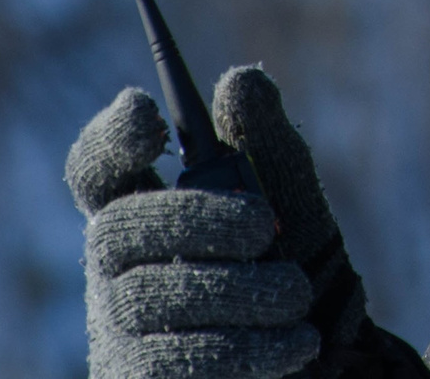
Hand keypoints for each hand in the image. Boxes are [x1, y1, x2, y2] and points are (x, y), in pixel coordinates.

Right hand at [65, 86, 315, 378]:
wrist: (332, 363)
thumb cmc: (298, 270)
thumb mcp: (294, 201)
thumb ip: (268, 142)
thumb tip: (241, 79)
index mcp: (146, 212)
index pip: (97, 171)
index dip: (109, 141)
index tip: (146, 111)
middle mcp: (118, 271)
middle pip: (115, 229)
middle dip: (194, 220)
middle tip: (264, 227)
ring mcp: (119, 333)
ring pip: (144, 297)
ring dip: (235, 291)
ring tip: (295, 294)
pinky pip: (168, 362)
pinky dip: (242, 348)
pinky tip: (295, 343)